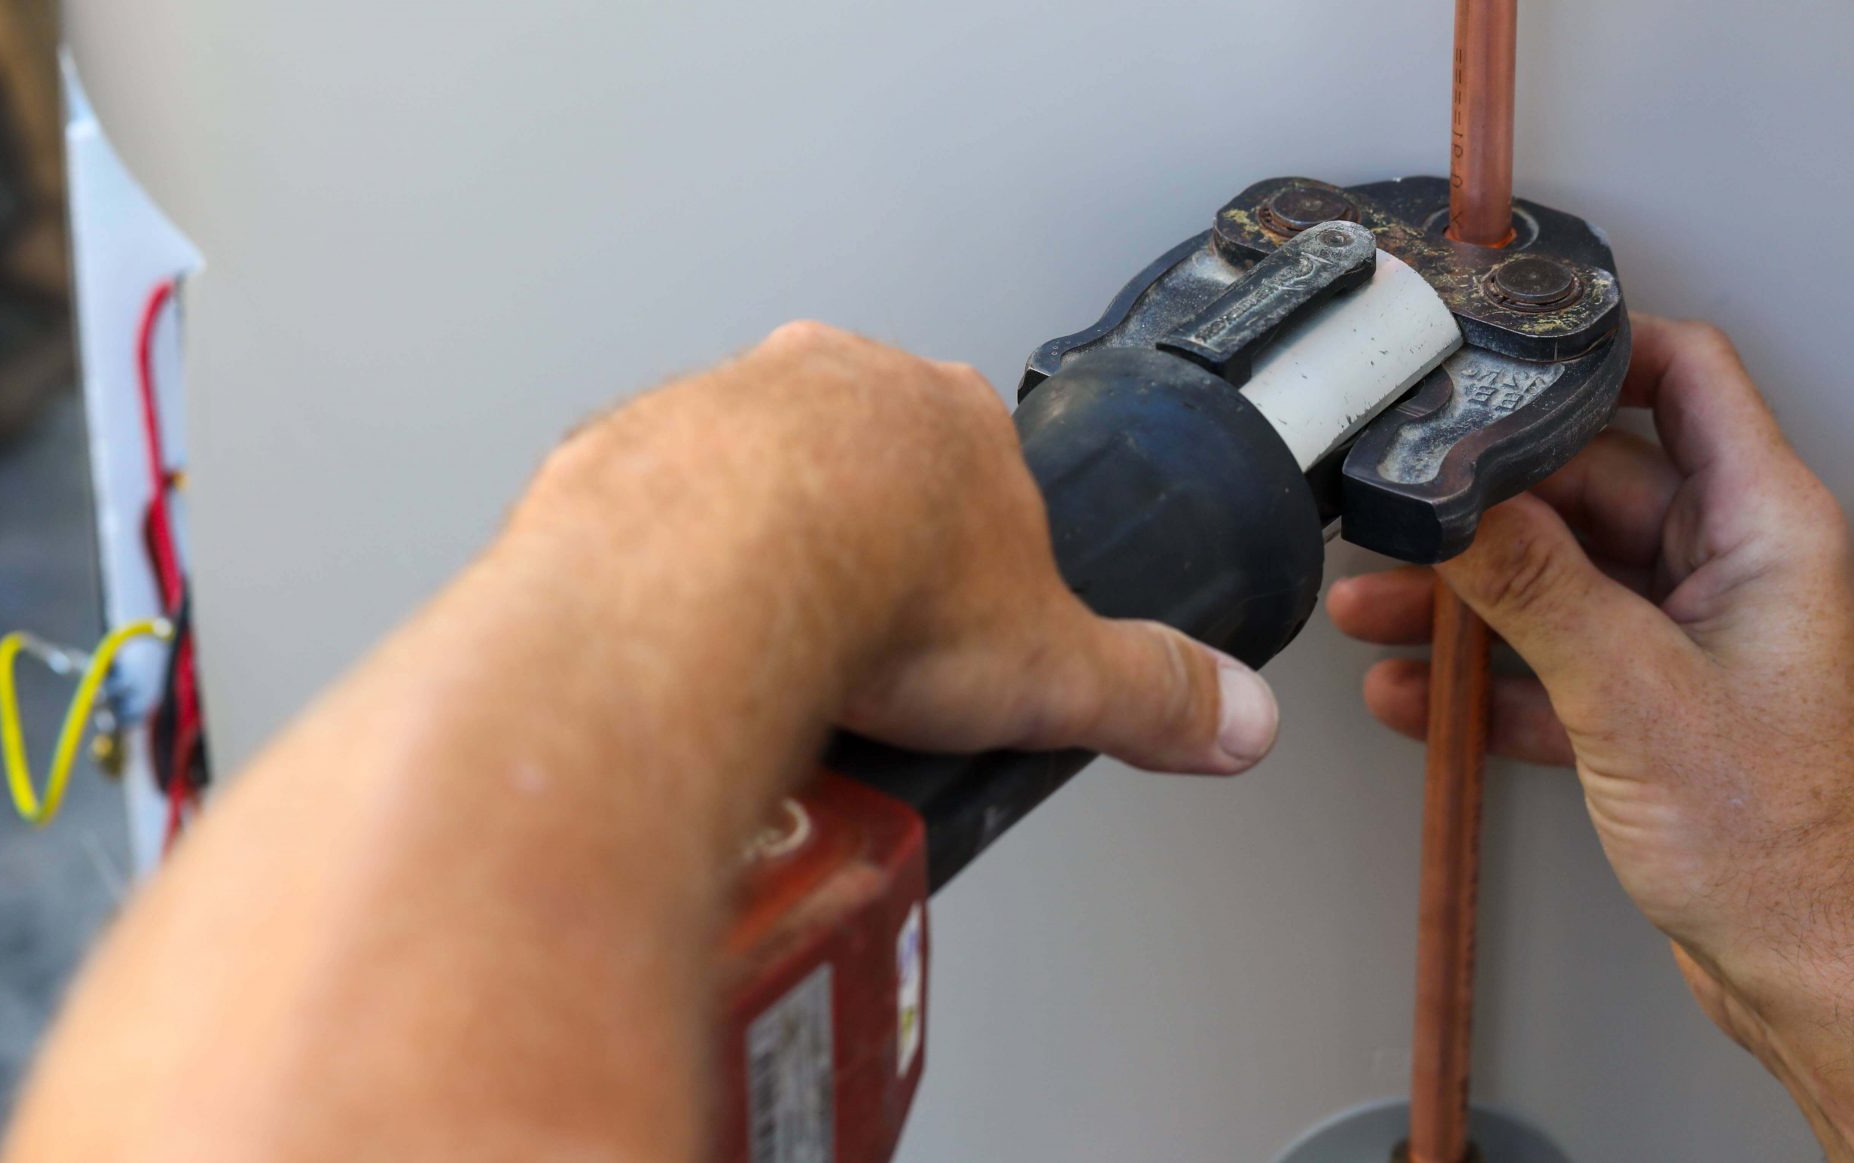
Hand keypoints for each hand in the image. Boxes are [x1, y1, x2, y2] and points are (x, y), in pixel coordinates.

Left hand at [516, 321, 1280, 797]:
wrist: (705, 581)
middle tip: (855, 657)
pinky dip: (660, 575)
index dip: (971, 556)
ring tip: (763, 666)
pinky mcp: (620, 451)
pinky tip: (676, 651)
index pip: (981, 470)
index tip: (951, 623)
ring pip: (742, 478)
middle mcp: (831, 382)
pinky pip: (646, 513)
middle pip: (855, 465)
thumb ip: (1150, 692)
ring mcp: (715, 405)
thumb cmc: (868, 593)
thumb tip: (1234, 717)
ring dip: (752, 555)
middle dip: (857, 548)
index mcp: (951, 414)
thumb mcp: (1052, 670)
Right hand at [1327, 314, 1853, 1034]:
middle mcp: (1738, 569)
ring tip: (1372, 607)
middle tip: (1397, 513)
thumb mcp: (1630, 689)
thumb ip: (1533, 582)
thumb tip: (1452, 499)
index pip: (1688, 376)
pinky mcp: (1663, 710)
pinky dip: (1489, 677)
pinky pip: (1559, 664)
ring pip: (1563, 581)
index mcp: (1767, 529)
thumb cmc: (1785, 842)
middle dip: (1488, 504)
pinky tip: (1414, 693)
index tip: (1504, 347)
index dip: (1598, 347)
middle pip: (1593, 486)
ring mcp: (1698, 640)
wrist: (1818, 971)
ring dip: (1467, 598)